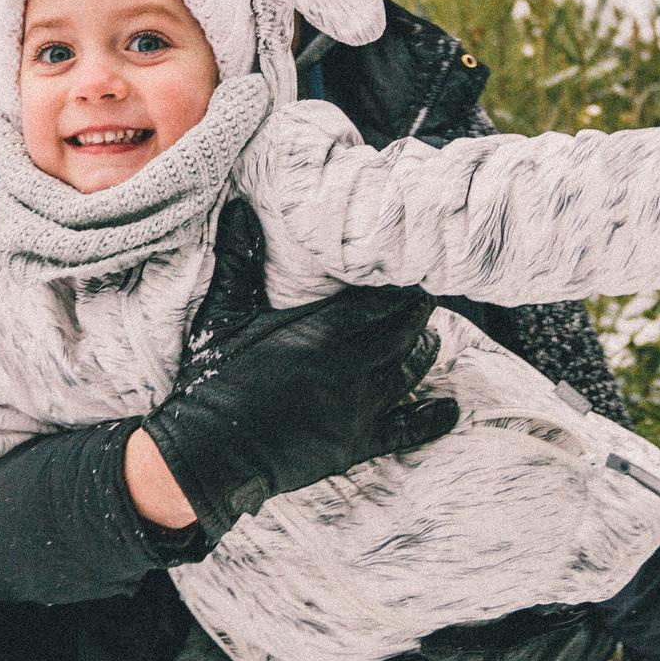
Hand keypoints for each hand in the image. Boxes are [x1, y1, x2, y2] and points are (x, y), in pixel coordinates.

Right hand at [139, 204, 459, 543]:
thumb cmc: (212, 382)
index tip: (413, 270)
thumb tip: (240, 207)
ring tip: (432, 338)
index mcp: (319, 333)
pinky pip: (404, 430)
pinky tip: (450, 410)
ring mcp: (356, 409)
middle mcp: (348, 368)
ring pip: (406, 372)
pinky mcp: (354, 445)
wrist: (209, 453)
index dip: (397, 288)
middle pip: (398, 333)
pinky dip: (430, 419)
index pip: (374, 303)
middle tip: (428, 298)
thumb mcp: (220, 318)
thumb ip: (237, 262)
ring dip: (423, 353)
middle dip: (416, 314)